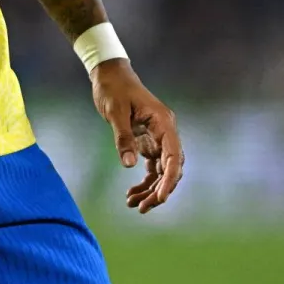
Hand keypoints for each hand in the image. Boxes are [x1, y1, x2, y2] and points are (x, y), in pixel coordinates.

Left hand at [91, 58, 183, 213]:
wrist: (109, 75)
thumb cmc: (113, 89)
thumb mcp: (115, 112)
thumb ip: (123, 138)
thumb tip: (128, 165)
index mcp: (163, 122)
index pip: (174, 156)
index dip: (170, 179)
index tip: (160, 198)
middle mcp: (165, 132)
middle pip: (171, 168)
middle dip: (159, 191)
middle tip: (142, 208)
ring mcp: (158, 138)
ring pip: (162, 172)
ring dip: (150, 190)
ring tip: (133, 205)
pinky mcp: (148, 142)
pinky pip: (152, 167)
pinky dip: (144, 182)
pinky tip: (132, 194)